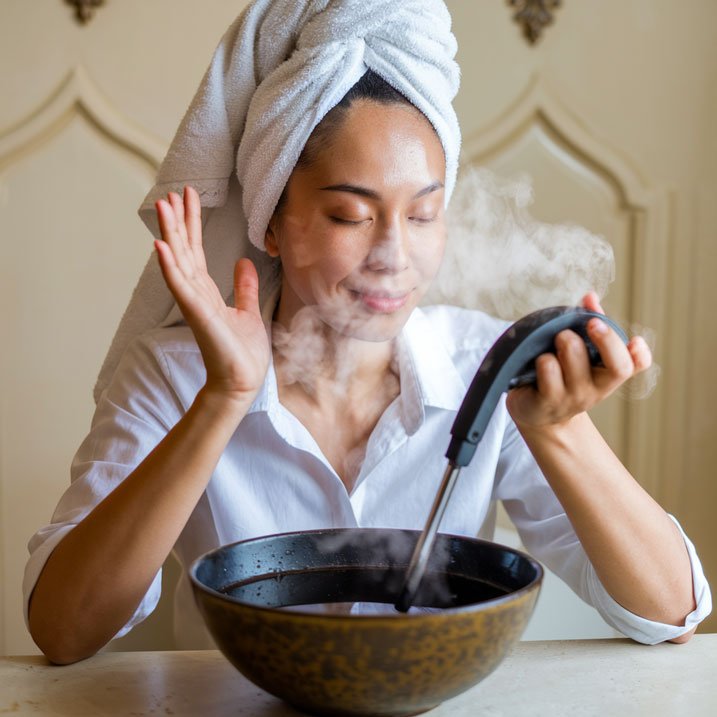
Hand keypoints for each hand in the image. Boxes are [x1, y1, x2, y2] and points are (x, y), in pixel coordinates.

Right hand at [154, 186, 269, 403]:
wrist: (243, 380)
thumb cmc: (242, 352)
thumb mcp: (248, 311)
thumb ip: (244, 287)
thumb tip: (242, 262)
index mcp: (207, 291)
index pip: (196, 250)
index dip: (192, 223)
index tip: (187, 197)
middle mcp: (196, 293)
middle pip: (183, 249)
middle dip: (178, 220)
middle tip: (171, 191)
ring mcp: (194, 303)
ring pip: (178, 261)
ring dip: (168, 233)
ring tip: (161, 205)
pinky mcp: (197, 315)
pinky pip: (180, 286)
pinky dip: (169, 266)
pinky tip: (159, 246)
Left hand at [506, 292, 651, 428]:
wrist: (536, 412)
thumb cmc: (560, 374)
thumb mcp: (577, 352)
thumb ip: (586, 323)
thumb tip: (590, 296)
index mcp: (607, 375)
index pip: (636, 366)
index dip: (641, 354)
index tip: (635, 340)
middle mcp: (595, 390)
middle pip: (617, 366)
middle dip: (607, 339)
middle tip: (593, 323)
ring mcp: (571, 398)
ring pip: (574, 358)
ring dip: (565, 340)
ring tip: (556, 338)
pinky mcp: (546, 402)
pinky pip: (548, 369)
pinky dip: (542, 357)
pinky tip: (538, 361)